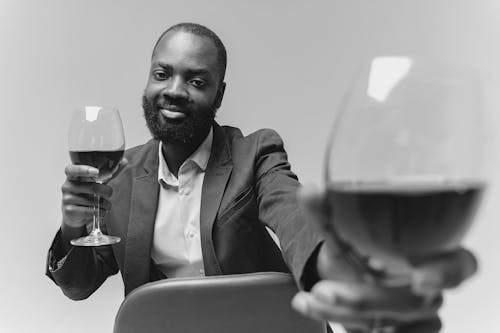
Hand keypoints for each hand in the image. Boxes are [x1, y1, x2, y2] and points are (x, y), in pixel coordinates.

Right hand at [60, 158, 126, 248]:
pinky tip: (101, 211)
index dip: (83, 169)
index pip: (72, 170)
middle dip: (107, 191)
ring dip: (105, 204)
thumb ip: (109, 172)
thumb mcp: (96, 182)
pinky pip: (90, 211)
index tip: (96, 171)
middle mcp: (67, 186)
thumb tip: (124, 161)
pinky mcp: (69, 211)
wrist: (75, 215)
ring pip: (93, 201)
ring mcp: (67, 199)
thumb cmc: (87, 194)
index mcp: (72, 176)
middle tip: (109, 193)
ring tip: (106, 204)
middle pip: (92, 187)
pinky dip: (101, 212)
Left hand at [292, 185, 477, 331]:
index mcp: (427, 253)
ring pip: (391, 324)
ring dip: (344, 312)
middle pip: (411, 302)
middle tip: (325, 289)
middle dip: (364, 299)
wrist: (336, 276)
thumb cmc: (352, 249)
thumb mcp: (338, 230)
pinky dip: (344, 322)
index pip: (460, 264)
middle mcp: (426, 287)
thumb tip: (312, 192)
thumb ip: (327, 212)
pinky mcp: (399, 331)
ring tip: (313, 297)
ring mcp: (413, 316)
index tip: (419, 278)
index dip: (447, 273)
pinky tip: (318, 309)